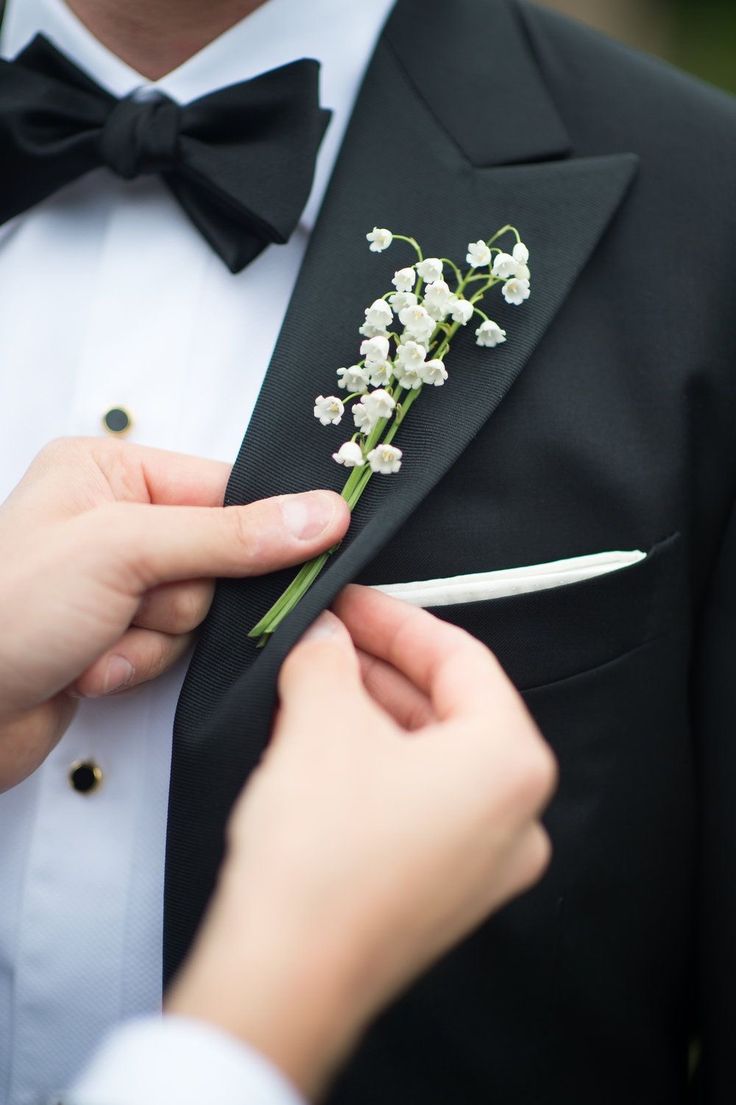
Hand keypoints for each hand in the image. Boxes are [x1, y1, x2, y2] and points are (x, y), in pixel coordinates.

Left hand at [0, 437, 348, 791]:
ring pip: (199, 608)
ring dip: (154, 638)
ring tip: (96, 640)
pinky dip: (136, 664)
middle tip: (133, 604)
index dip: (260, 526)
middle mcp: (113, 518)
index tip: (305, 548)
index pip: (224, 487)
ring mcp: (114, 578)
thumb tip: (320, 515)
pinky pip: (171, 646)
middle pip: (220, 555)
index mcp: (108, 470)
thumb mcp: (123, 552)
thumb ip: (228, 535)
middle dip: (180, 597)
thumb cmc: (5, 611)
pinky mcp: (114, 631)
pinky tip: (88, 668)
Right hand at [168, 587, 555, 1098]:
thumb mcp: (320, 721)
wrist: (286, 977)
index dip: (395, 619)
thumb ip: (328, 658)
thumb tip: (324, 635)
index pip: (461, 658)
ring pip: (431, 757)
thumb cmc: (321, 857)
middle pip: (449, 708)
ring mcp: (485, 862)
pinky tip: (323, 744)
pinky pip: (419, 804)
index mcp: (512, 762)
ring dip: (373, 714)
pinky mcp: (445, 892)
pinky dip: (375, 766)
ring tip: (315, 684)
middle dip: (380, 667)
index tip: (351, 601)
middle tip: (327, 638)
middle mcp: (517, 815)